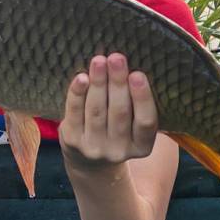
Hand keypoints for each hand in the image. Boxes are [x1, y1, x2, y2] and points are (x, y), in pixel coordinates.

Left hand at [59, 53, 158, 170]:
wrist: (88, 162)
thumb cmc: (116, 131)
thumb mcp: (133, 126)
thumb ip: (134, 102)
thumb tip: (127, 65)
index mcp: (142, 146)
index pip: (146, 122)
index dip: (142, 98)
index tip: (137, 74)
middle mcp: (119, 150)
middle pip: (119, 112)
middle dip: (117, 82)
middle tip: (116, 58)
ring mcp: (94, 148)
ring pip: (96, 111)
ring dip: (98, 82)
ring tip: (99, 61)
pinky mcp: (73, 142)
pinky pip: (75, 113)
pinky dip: (77, 93)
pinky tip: (81, 77)